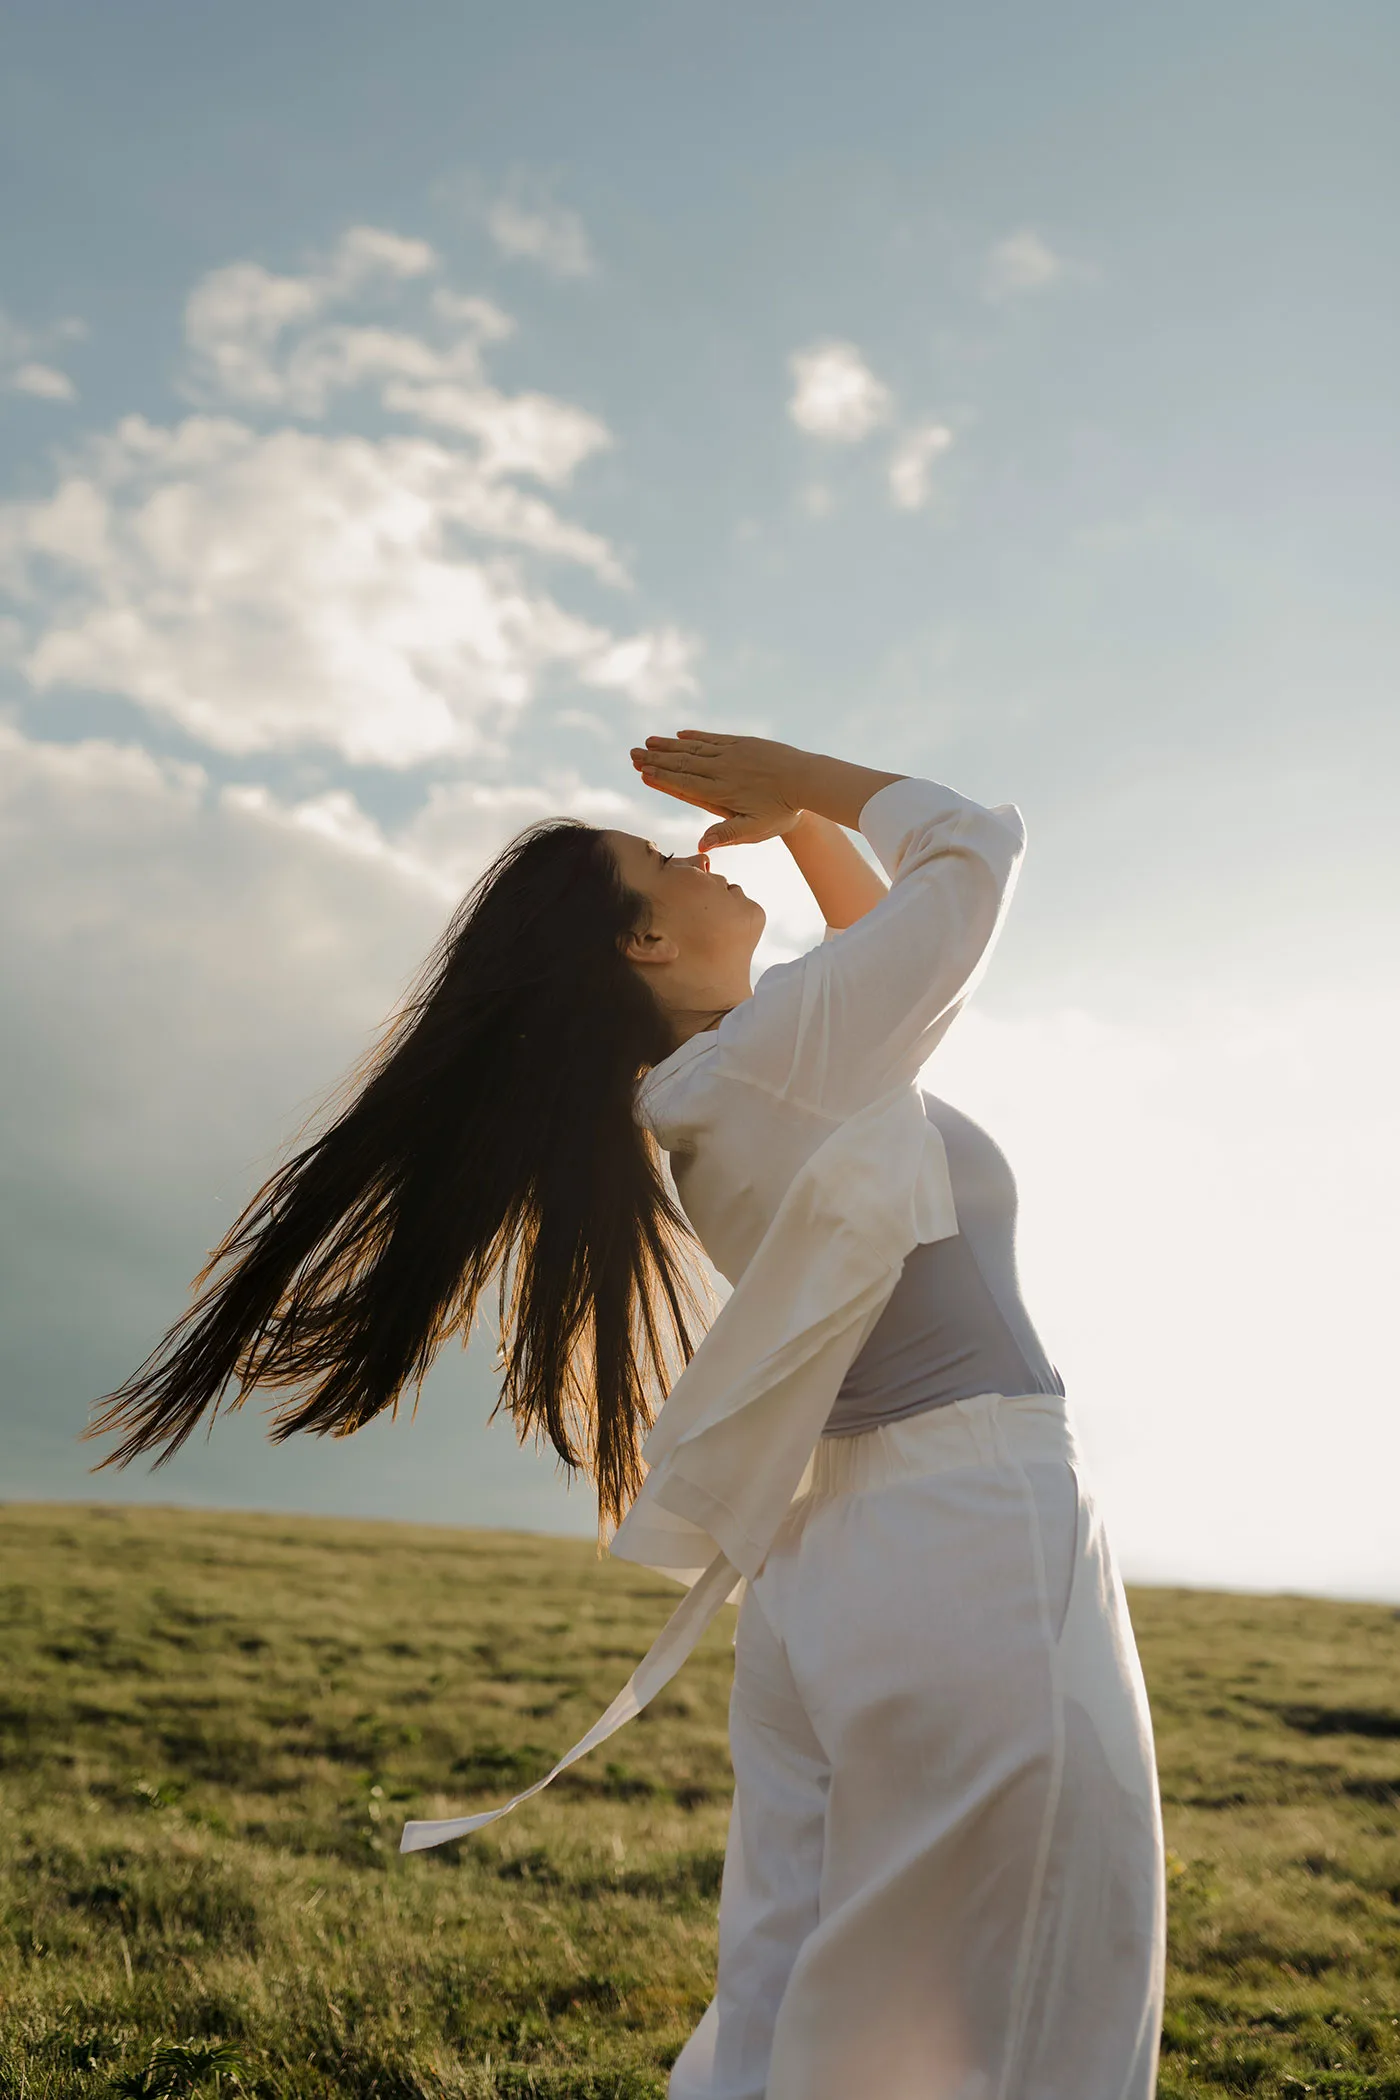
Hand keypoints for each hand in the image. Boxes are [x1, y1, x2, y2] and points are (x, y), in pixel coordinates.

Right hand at [629, 731, 804, 848]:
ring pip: (693, 748)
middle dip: (656, 758)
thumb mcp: (755, 830)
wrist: (808, 780)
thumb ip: (726, 835)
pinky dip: (694, 736)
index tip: (641, 771)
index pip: (684, 783)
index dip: (661, 777)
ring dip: (669, 745)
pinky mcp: (743, 743)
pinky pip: (713, 738)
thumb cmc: (782, 811)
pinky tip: (680, 734)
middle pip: (682, 763)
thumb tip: (701, 846)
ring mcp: (732, 753)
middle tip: (632, 753)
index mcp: (721, 791)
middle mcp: (722, 769)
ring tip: (648, 741)